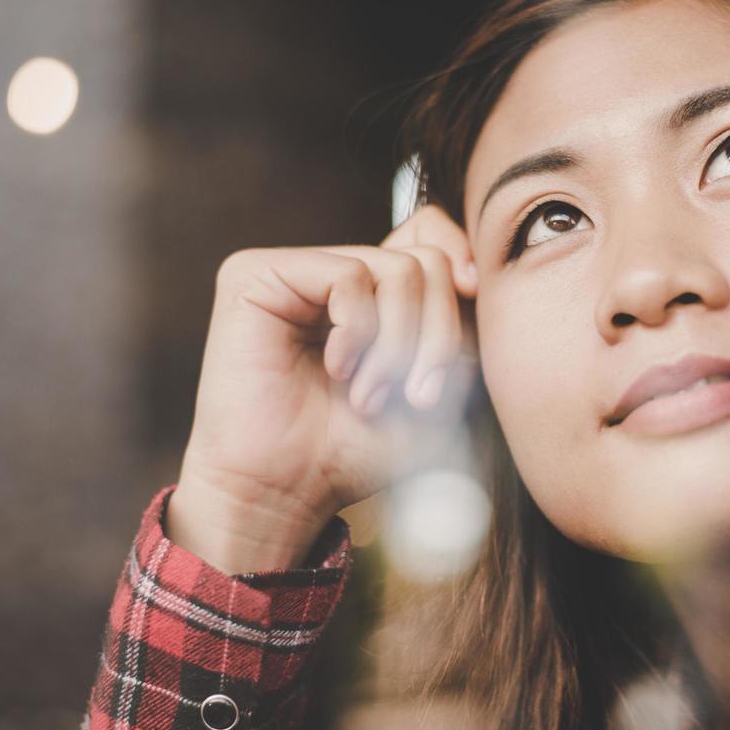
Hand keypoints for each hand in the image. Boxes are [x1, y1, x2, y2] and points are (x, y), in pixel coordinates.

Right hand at [166, 203, 477, 572]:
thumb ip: (456, 328)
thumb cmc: (352, 451)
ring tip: (371, 396)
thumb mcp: (432, 387)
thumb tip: (473, 275)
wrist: (284, 493)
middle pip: (428, 258)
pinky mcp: (256, 275)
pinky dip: (358, 331)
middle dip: (438, 334)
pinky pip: (348, 275)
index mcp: (369, 293)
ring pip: (399, 268)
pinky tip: (337, 369)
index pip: (432, 237)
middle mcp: (331, 272)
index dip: (462, 271)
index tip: (468, 327)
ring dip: (400, 345)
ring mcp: (294, 270)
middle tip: (417, 396)